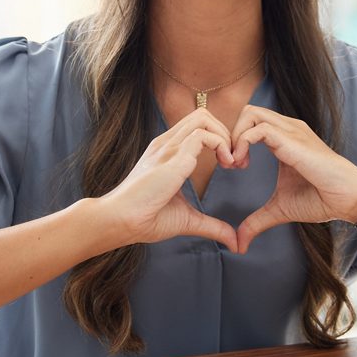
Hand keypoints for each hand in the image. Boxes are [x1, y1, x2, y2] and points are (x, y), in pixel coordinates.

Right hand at [99, 108, 238, 251]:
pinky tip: (225, 165)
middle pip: (203, 115)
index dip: (219, 139)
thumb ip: (211, 226)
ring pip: (204, 118)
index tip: (230, 165)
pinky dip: (221, 145)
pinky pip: (203, 134)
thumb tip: (234, 242)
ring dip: (225, 136)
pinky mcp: (173, 157)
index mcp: (167, 152)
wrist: (121, 221)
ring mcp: (168, 147)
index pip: (197, 126)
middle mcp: (167, 144)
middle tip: (234, 161)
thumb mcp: (187, 219)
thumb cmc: (147, 219)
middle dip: (226, 132)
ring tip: (231, 162)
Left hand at [229, 106, 356, 252]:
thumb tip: (239, 243)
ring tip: (236, 164)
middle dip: (230, 134)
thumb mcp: (279, 209)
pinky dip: (242, 143)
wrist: (348, 199)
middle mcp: (287, 129)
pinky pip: (258, 129)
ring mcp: (290, 131)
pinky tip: (243, 165)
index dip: (235, 141)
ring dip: (234, 137)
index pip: (250, 122)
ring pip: (249, 114)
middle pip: (247, 112)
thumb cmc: (321, 199)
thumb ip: (256, 221)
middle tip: (230, 163)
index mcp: (283, 138)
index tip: (233, 167)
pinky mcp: (292, 140)